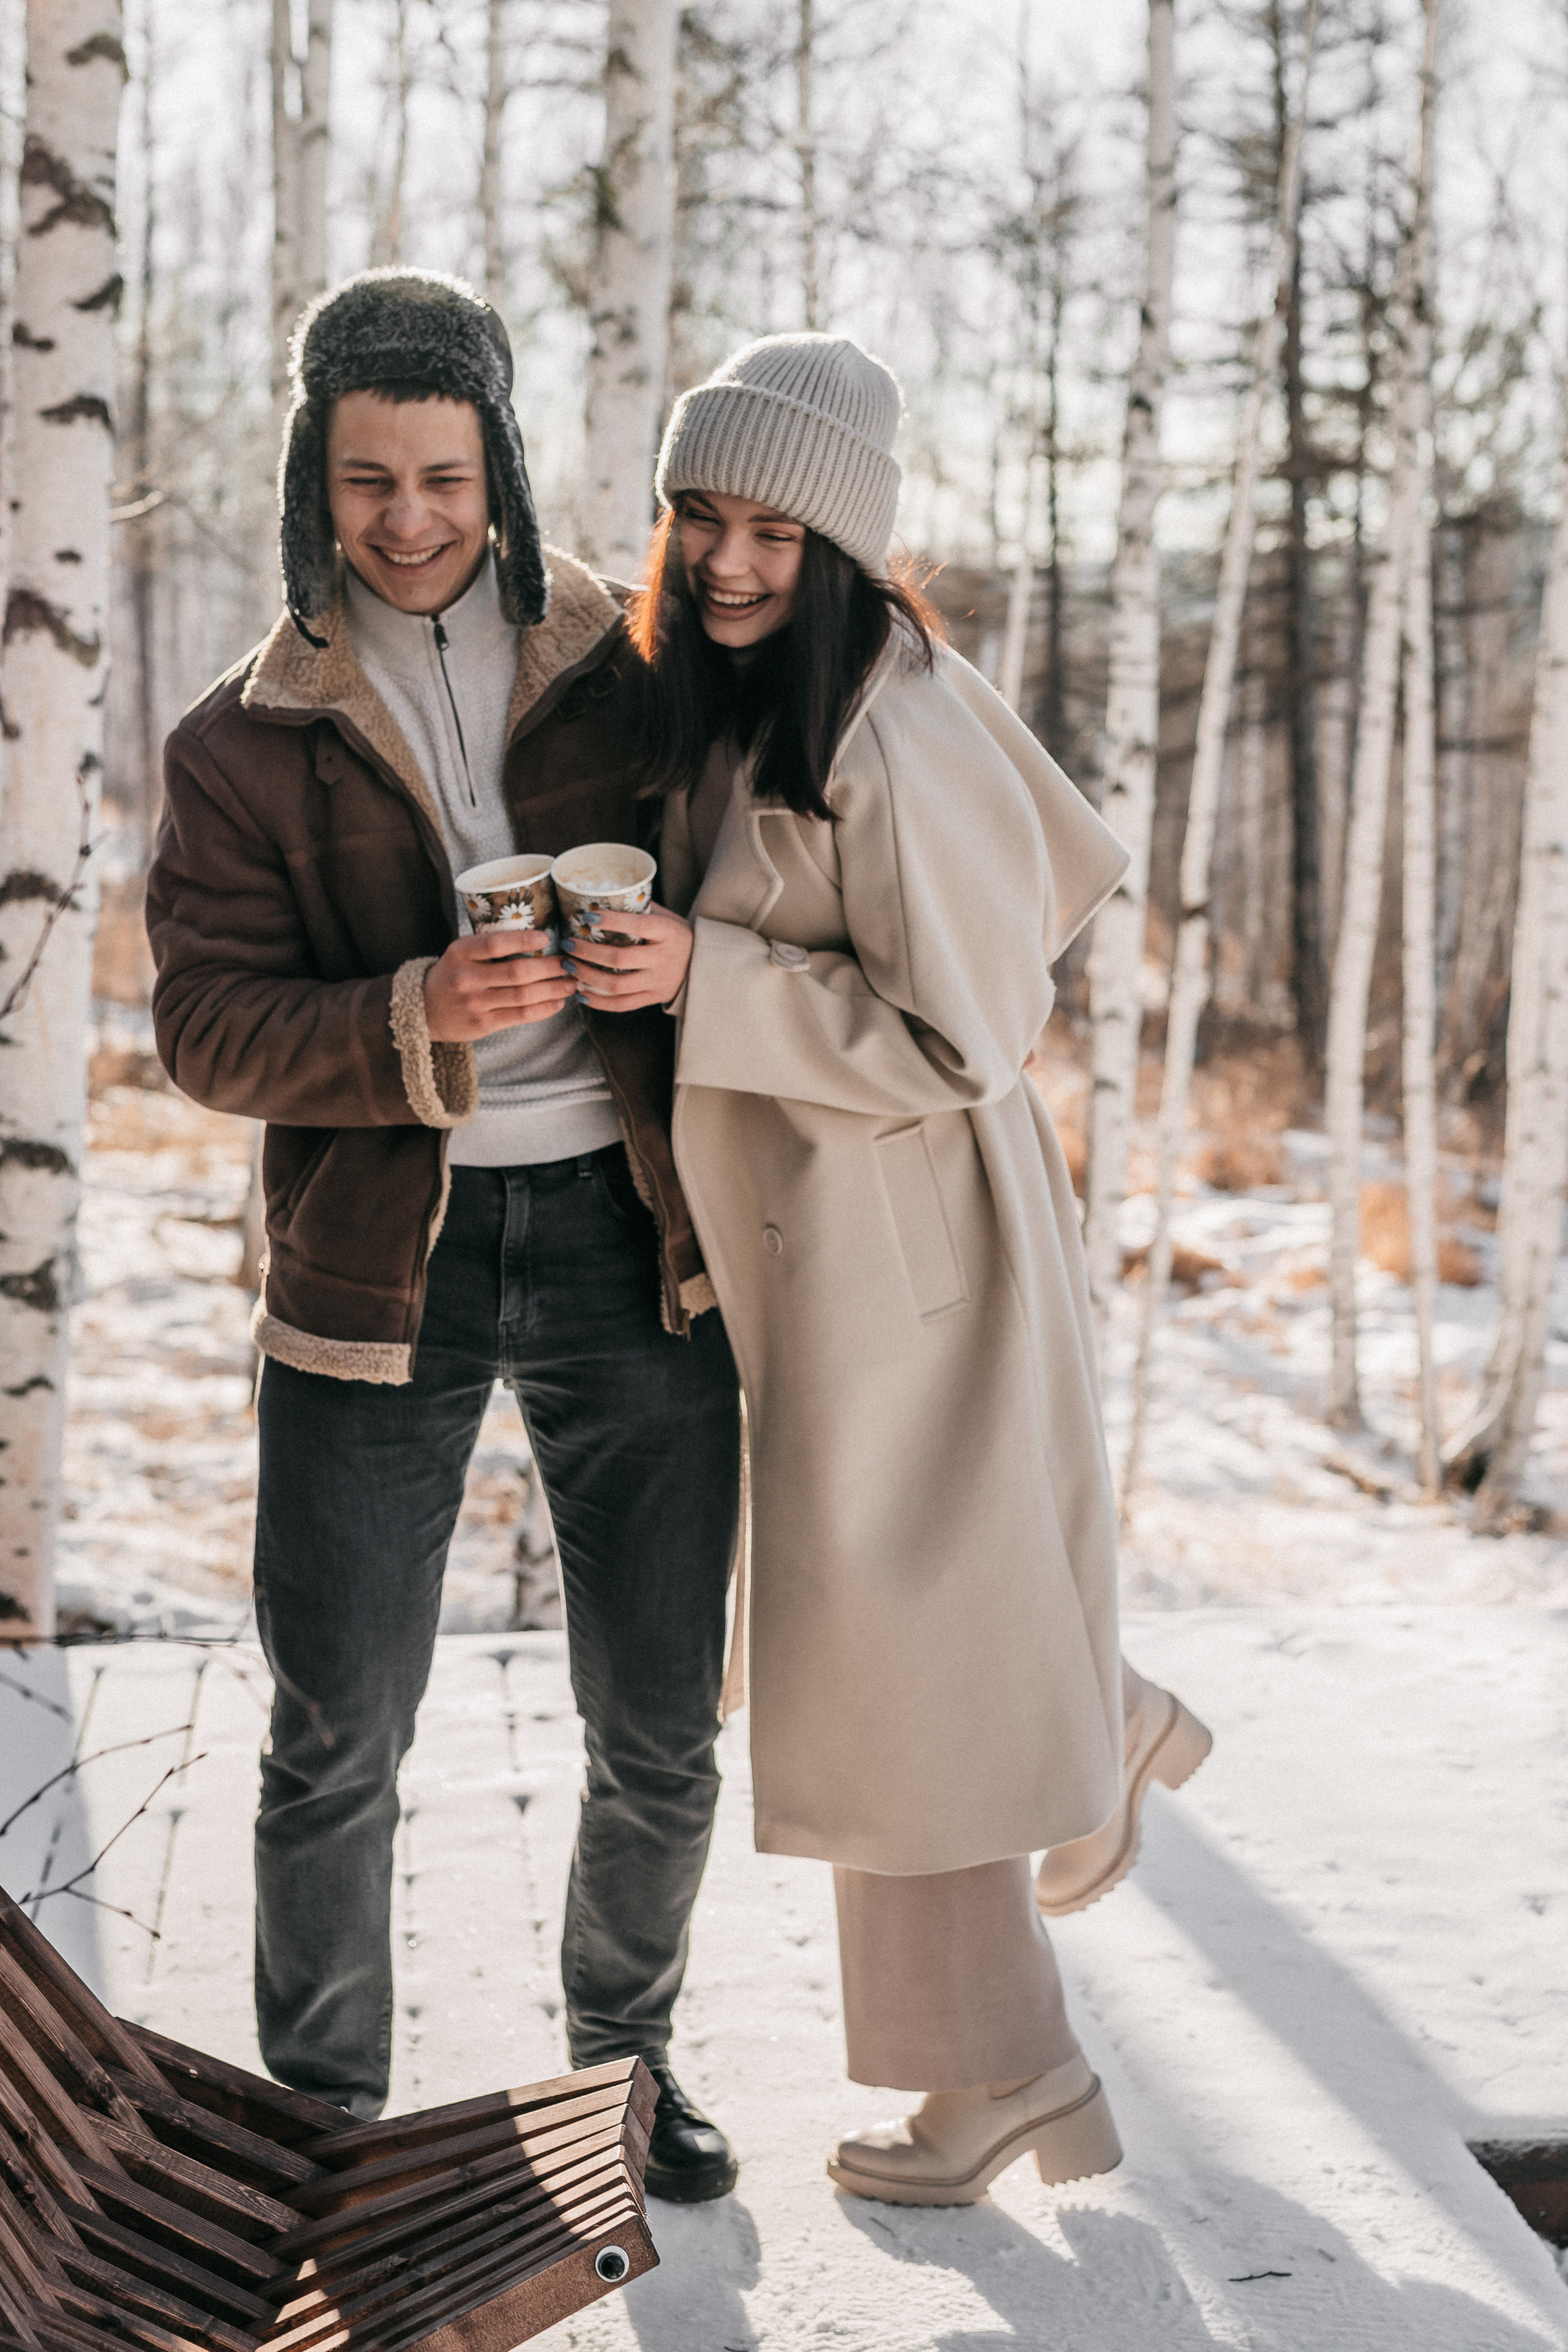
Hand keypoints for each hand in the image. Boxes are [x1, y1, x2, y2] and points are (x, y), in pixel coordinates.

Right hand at [424, 929, 575, 1040]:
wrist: (424, 1010)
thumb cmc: (453, 975)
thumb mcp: (461, 953)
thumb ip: (489, 946)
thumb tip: (539, 938)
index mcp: (460, 952)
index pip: (495, 944)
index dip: (524, 940)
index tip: (546, 938)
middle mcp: (466, 978)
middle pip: (517, 972)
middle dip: (550, 968)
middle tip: (569, 963)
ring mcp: (475, 1003)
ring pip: (523, 996)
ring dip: (553, 989)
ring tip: (571, 983)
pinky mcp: (484, 1024)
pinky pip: (521, 1016)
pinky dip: (544, 1008)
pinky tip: (558, 1002)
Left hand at [565, 905, 693, 1012]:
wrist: (702, 966)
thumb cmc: (676, 936)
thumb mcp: (666, 917)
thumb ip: (639, 909)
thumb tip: (601, 897)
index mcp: (668, 933)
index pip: (638, 926)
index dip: (611, 922)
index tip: (587, 917)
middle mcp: (664, 959)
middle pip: (620, 958)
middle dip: (588, 952)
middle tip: (568, 944)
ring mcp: (658, 982)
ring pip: (616, 985)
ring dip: (587, 976)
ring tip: (569, 966)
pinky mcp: (652, 998)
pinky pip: (621, 1004)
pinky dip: (598, 1001)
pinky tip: (581, 992)